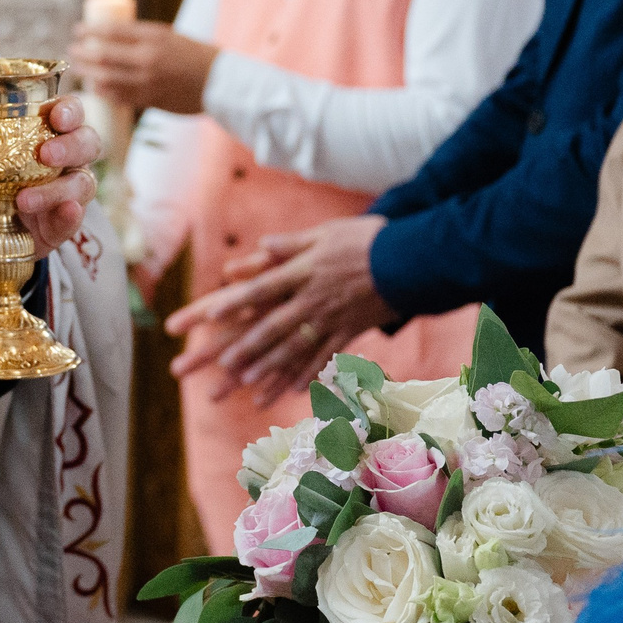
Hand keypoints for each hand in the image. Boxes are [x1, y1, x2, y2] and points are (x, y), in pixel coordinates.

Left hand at [0, 94, 101, 256]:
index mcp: (45, 132)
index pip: (69, 112)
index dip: (69, 109)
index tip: (56, 113)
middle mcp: (66, 158)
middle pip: (87, 142)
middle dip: (71, 145)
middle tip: (46, 153)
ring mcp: (69, 192)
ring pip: (83, 182)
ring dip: (59, 188)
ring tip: (26, 198)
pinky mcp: (63, 224)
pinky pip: (75, 219)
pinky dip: (70, 216)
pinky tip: (63, 212)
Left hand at [67, 19, 218, 115]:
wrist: (220, 82)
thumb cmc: (195, 54)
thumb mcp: (169, 36)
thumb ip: (141, 37)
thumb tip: (109, 37)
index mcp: (154, 37)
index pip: (112, 31)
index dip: (90, 30)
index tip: (77, 30)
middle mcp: (148, 58)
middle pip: (103, 55)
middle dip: (82, 52)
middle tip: (72, 49)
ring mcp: (148, 81)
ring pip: (107, 78)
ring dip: (88, 73)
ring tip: (79, 68)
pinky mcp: (150, 100)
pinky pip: (118, 96)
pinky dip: (103, 91)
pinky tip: (95, 87)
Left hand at [164, 214, 394, 404]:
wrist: (413, 259)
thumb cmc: (366, 240)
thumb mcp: (325, 234)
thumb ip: (291, 245)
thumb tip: (260, 246)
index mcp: (302, 272)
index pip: (260, 289)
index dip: (234, 303)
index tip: (210, 317)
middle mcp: (313, 299)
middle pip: (274, 326)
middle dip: (247, 346)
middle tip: (223, 363)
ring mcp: (332, 318)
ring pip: (296, 346)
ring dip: (270, 364)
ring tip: (247, 381)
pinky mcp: (351, 331)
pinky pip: (327, 356)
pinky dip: (310, 372)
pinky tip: (293, 389)